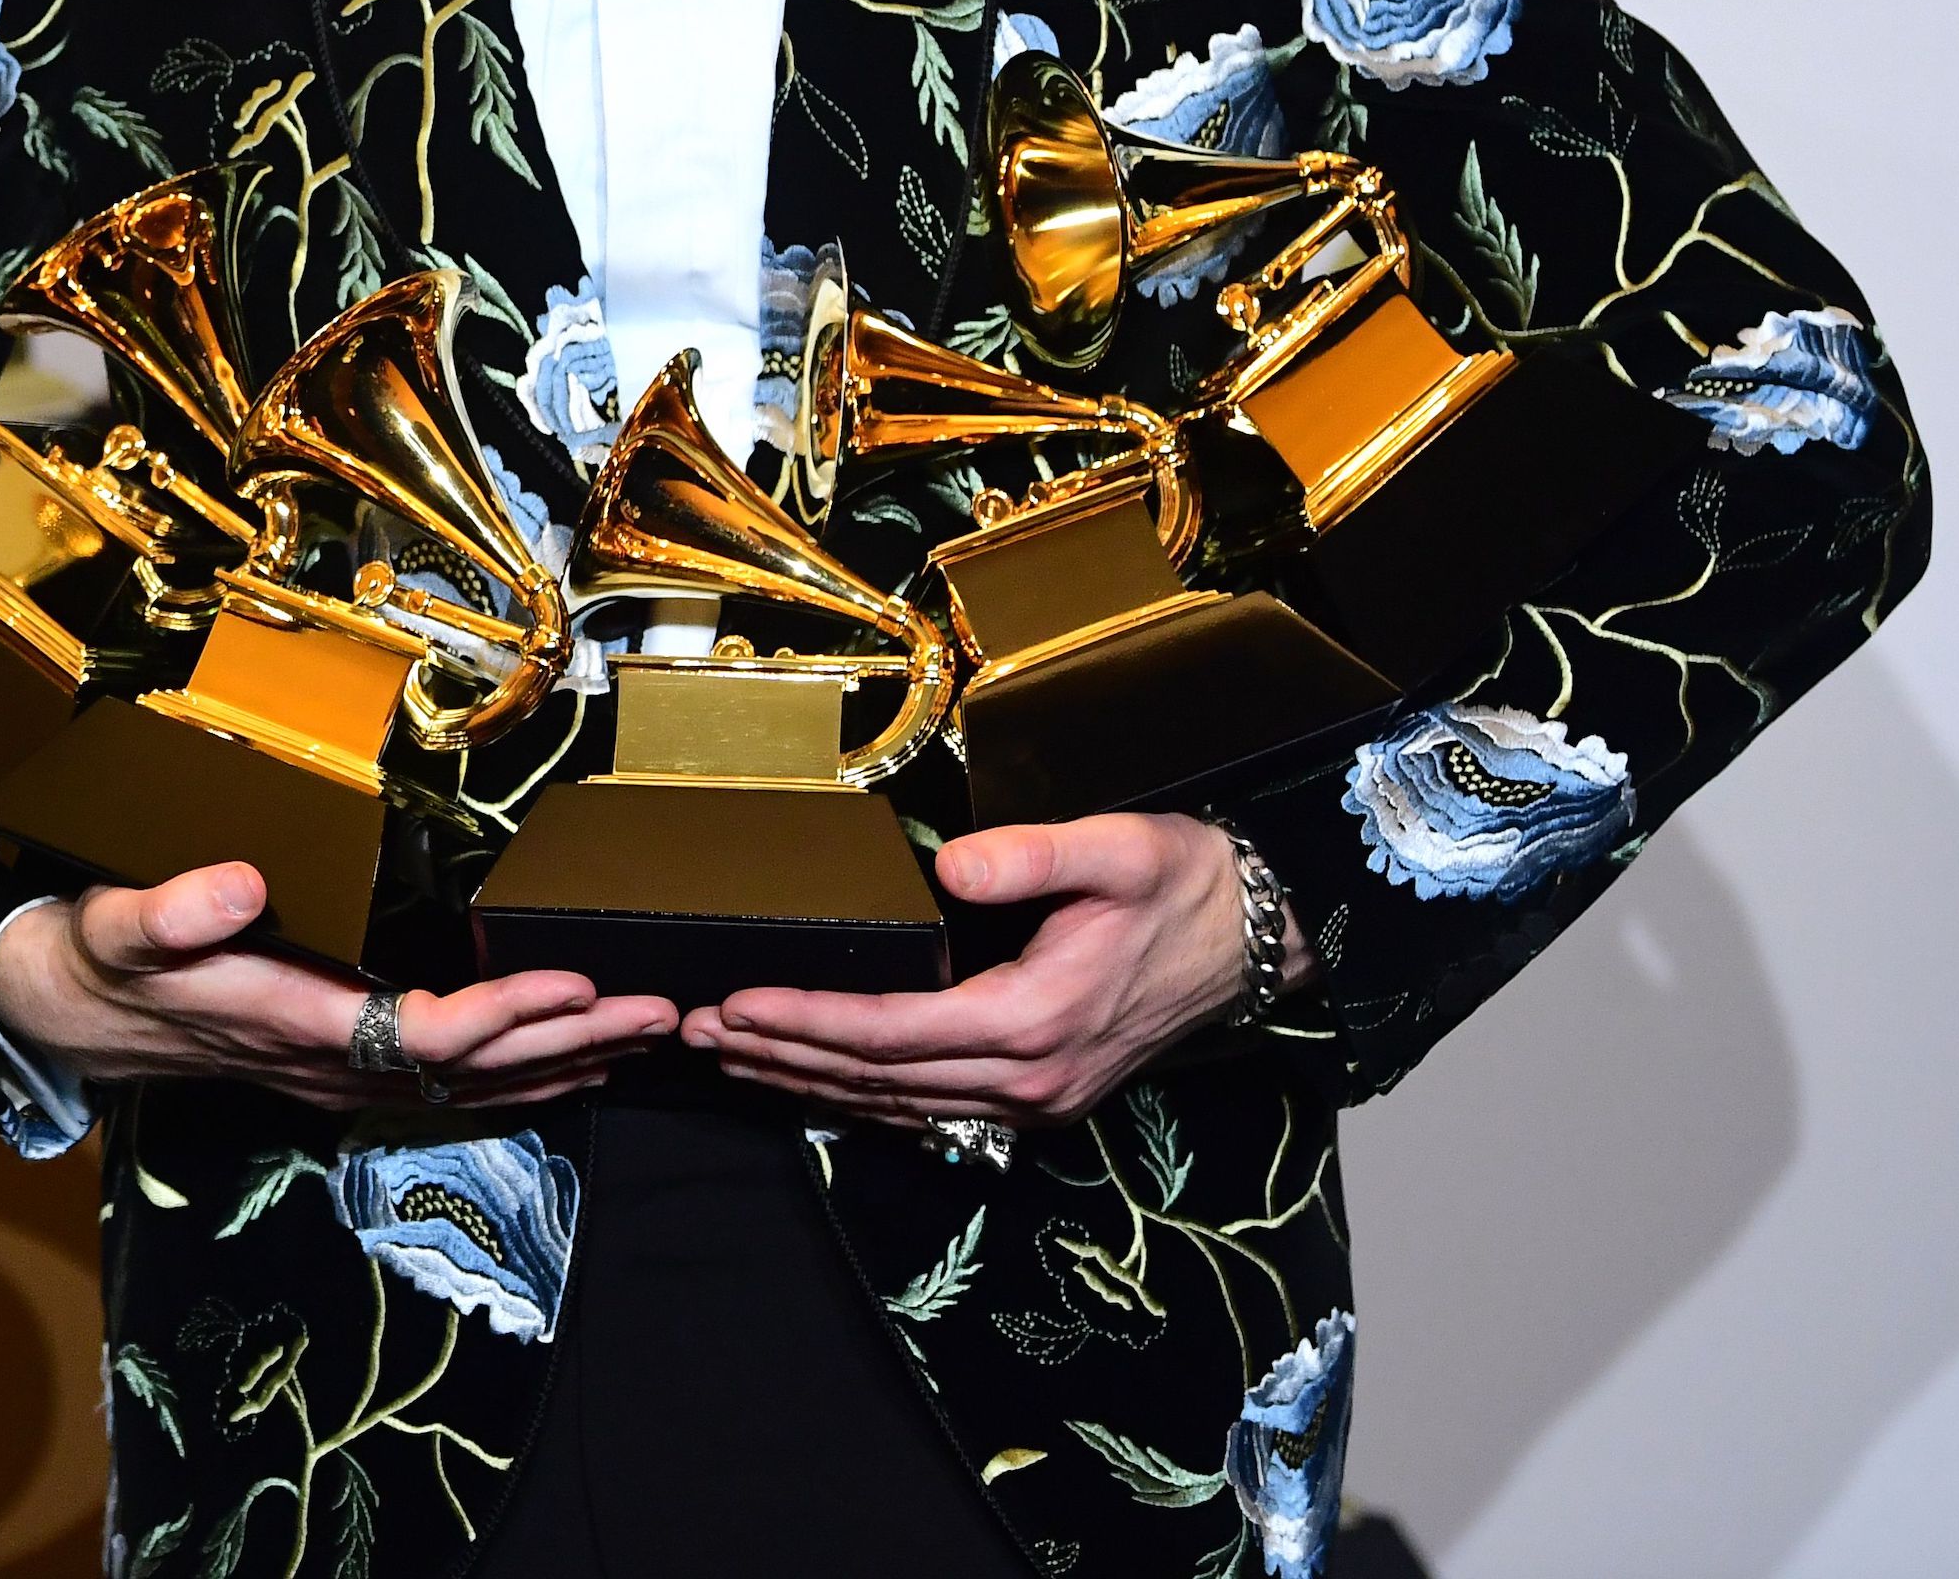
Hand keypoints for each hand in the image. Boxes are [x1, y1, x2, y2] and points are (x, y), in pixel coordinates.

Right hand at [0, 862, 674, 1109]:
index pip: (423, 1034)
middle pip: (474, 1070)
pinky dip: (523, 1076)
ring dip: (565, 1062)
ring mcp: (340, 1078)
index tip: (575, 984)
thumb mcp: (117, 924)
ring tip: (647, 1035)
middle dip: (573, 1042)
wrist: (66, 1012)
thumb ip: (172, 909)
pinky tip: (572, 1063)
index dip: (506, 1016)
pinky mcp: (343, 1070)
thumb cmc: (99, 960)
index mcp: (293, 1026)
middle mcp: (330, 1067)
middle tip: (662, 1012)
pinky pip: (453, 1084)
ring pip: (474, 1086)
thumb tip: (241, 884)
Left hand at [682, 814, 1297, 1126]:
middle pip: (878, 1078)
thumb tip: (956, 864)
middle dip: (782, 1057)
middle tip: (697, 1034)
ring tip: (733, 1056)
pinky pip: (934, 1110)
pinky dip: (864, 1098)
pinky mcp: (1044, 1097)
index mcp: (1037, 1019)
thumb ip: (1034, 856)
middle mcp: (1031, 1078)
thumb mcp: (1120, 849)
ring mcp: (1039, 1099)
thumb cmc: (1187, 887)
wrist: (1261, 940)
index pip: (892, 1031)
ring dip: (810, 1082)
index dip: (807, 1021)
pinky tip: (818, 1083)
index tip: (735, 1003)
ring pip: (899, 1104)